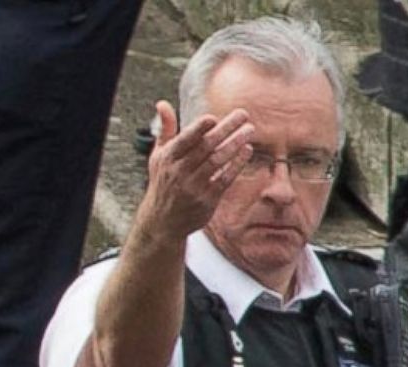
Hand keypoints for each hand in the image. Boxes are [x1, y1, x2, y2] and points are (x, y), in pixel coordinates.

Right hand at [136, 100, 254, 242]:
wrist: (164, 220)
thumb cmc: (164, 182)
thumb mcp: (158, 156)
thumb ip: (165, 129)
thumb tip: (163, 103)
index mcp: (168, 158)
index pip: (185, 140)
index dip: (199, 129)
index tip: (214, 118)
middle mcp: (180, 171)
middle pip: (206, 147)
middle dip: (226, 129)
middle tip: (243, 115)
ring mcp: (194, 186)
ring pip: (217, 161)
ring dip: (235, 144)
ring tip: (249, 130)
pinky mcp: (208, 199)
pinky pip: (225, 178)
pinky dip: (237, 164)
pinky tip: (247, 151)